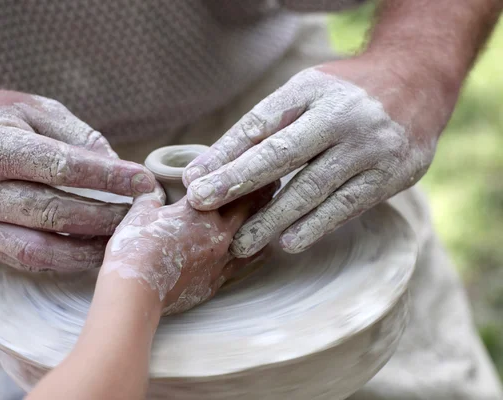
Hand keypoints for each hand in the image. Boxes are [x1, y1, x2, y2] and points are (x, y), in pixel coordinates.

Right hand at [0, 84, 154, 271]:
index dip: (108, 177)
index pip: (61, 167)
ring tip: (124, 238)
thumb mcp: (36, 110)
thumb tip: (121, 171)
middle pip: (54, 213)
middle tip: (143, 214)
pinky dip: (67, 259)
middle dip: (107, 217)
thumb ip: (78, 138)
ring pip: (42, 249)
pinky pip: (29, 260)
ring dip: (89, 248)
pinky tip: (94, 249)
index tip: (144, 181)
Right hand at [102, 183, 274, 314]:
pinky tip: (263, 251)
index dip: (243, 174)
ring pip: (253, 237)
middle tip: (274, 183)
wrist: (136, 289)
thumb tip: (153, 189)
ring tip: (274, 215)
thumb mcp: (140, 213)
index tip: (258, 167)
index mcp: (200, 209)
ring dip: (263, 224)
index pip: (228, 185)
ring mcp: (220, 258)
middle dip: (262, 194)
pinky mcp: (216, 280)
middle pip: (249, 208)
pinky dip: (255, 254)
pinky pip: (244, 265)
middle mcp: (217, 232)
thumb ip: (151, 197)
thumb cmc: (135, 247)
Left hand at [184, 56, 452, 256]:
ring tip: (241, 243)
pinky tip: (288, 242)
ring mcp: (370, 146)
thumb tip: (203, 170)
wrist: (416, 82)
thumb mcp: (302, 96)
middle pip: (282, 153)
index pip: (261, 124)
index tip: (194, 182)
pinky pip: (346, 205)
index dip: (225, 154)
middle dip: (238, 182)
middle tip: (203, 206)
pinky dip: (315, 226)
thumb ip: (258, 130)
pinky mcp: (391, 175)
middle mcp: (342, 115)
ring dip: (273, 218)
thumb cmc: (342, 95)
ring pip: (312, 187)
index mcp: (312, 90)